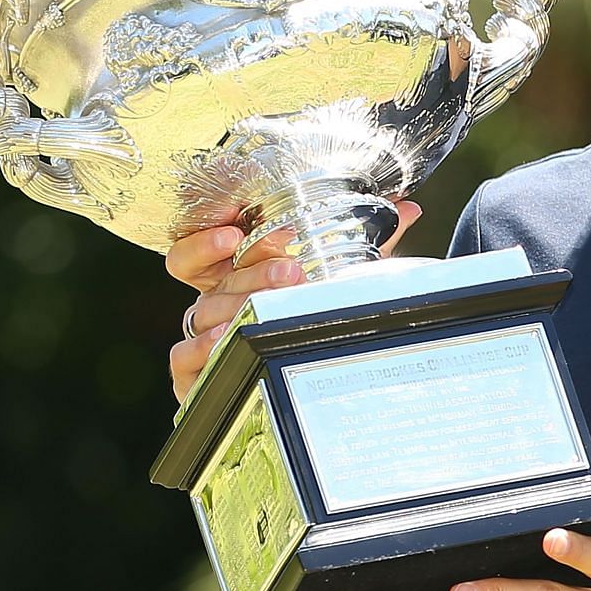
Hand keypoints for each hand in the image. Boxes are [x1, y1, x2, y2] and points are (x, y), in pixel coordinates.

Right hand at [163, 200, 422, 402]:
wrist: (300, 382)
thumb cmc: (309, 316)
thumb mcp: (339, 278)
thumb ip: (367, 244)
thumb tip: (408, 209)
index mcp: (234, 275)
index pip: (202, 250)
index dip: (208, 240)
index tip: (234, 230)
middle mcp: (213, 302)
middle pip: (213, 282)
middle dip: (252, 274)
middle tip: (291, 271)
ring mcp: (200, 337)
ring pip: (201, 314)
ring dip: (234, 307)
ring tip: (264, 306)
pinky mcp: (193, 374)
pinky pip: (182, 356)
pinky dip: (200, 347)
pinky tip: (225, 339)